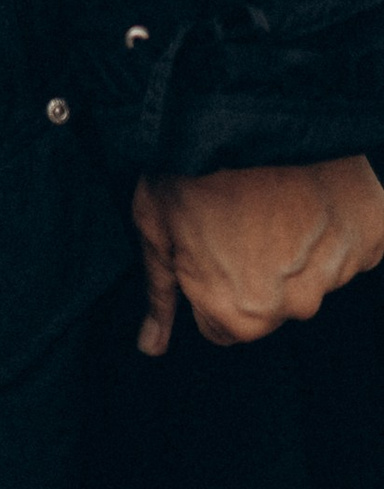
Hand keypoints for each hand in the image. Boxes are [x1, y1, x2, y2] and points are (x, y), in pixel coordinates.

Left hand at [133, 156, 383, 351]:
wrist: (289, 140)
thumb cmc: (213, 175)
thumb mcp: (157, 218)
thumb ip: (156, 288)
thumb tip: (150, 348)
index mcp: (227, 314)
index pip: (207, 324)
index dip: (197, 279)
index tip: (198, 242)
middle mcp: (274, 316)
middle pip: (244, 311)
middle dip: (233, 278)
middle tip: (226, 224)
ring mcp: (311, 294)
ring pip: (277, 293)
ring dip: (267, 264)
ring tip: (255, 213)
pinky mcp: (338, 272)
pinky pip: (308, 272)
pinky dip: (297, 251)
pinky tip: (285, 216)